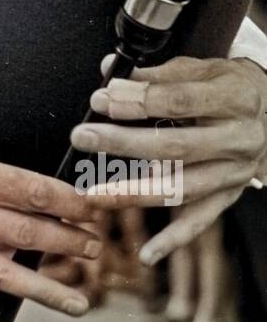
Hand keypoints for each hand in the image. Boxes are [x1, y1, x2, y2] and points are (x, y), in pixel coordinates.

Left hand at [71, 56, 266, 264]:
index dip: (136, 101)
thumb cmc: (228, 87)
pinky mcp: (229, 195)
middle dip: (123, 143)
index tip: (101, 100)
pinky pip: (200, 221)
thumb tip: (108, 73)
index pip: (178, 101)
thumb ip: (155, 73)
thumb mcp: (201, 68)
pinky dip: (173, 239)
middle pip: (175, 146)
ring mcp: (234, 172)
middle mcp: (238, 138)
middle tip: (83, 137)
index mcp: (233, 99)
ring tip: (94, 193)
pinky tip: (147, 253)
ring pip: (181, 187)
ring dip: (133, 193)